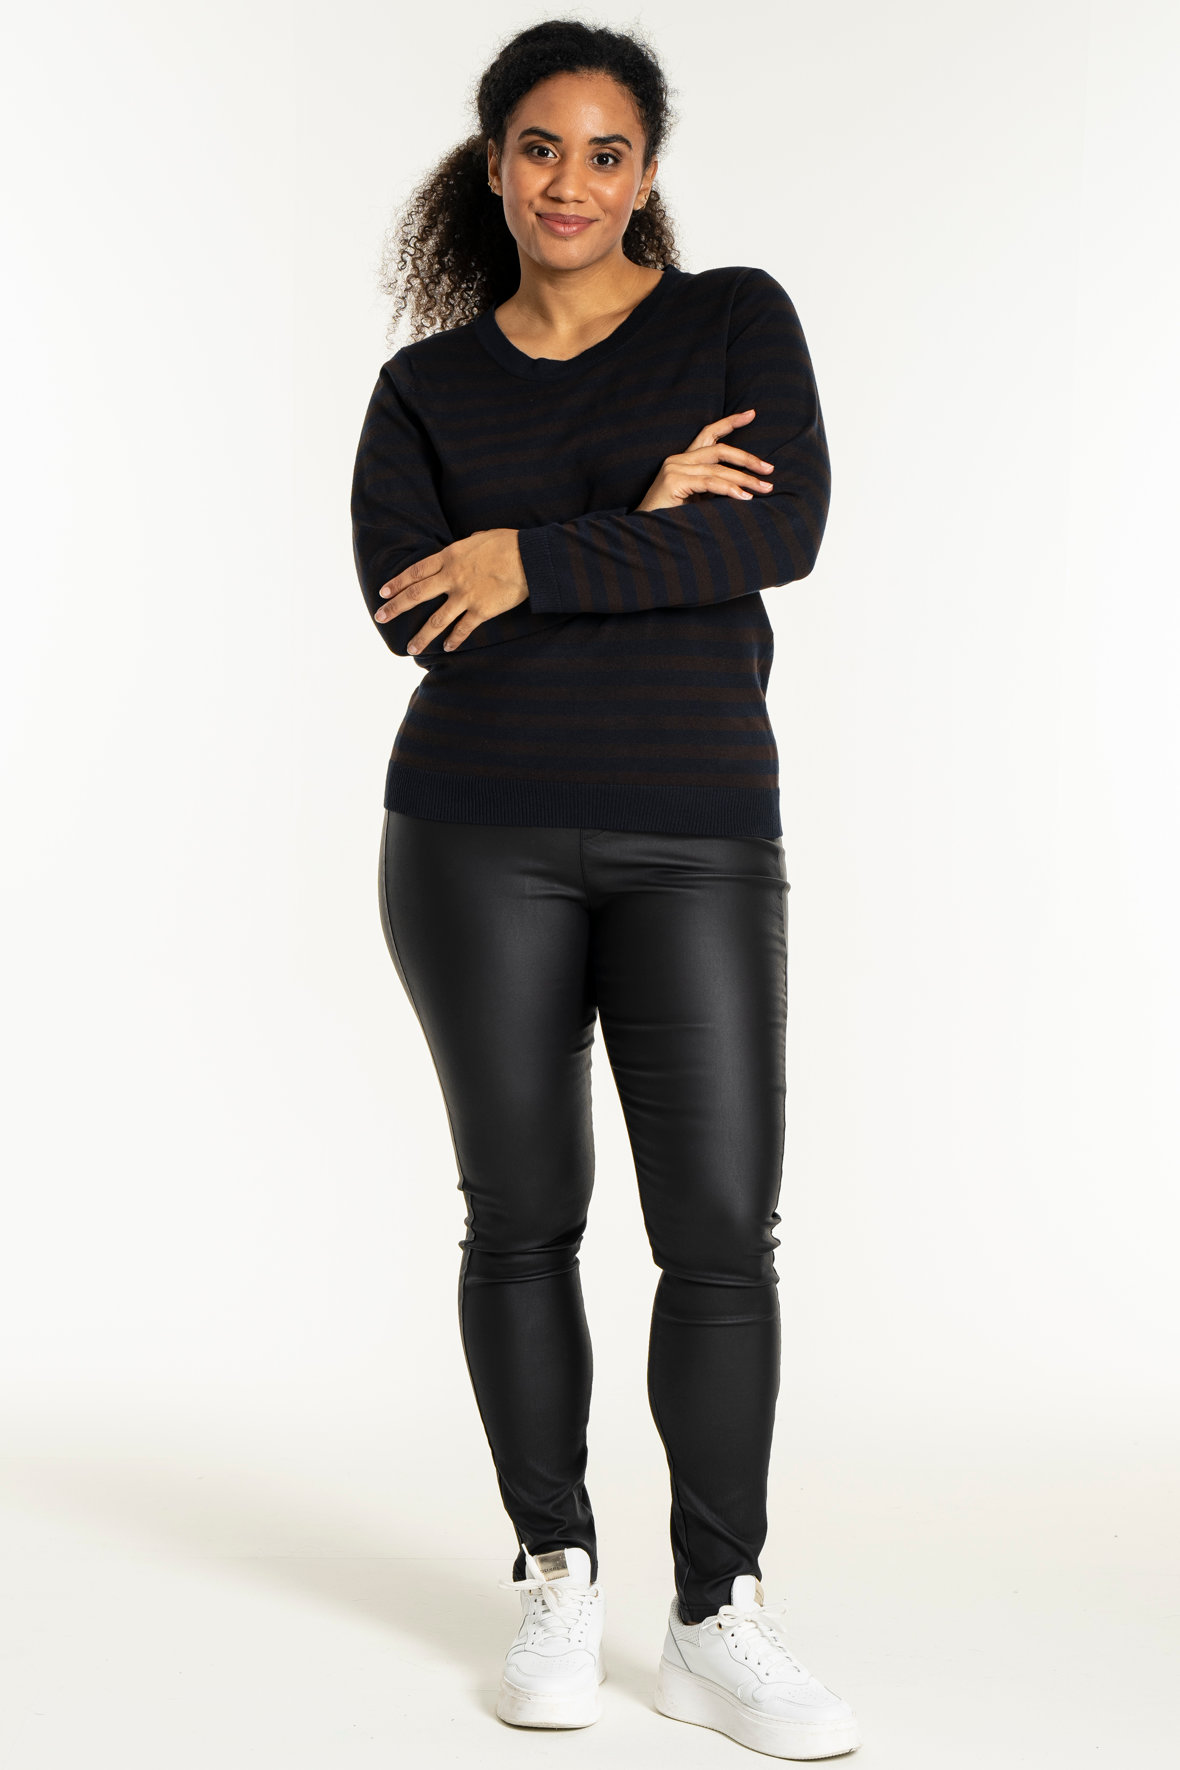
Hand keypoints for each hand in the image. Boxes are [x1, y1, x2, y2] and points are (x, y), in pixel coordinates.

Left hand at [375, 528, 527, 652]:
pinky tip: (446, 648)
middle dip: (396, 608)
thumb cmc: (508, 543)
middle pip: (416, 595)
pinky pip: (463, 629)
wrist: (530, 558)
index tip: (383, 593)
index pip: (415, 572)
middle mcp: (452, 578)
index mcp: (449, 557)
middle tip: (380, 617)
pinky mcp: (481, 611)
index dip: (397, 583)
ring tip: (410, 648)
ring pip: (436, 620)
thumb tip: (465, 543)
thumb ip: (466, 544)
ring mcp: (465, 596)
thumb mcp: (479, 537)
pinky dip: (454, 640)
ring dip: (421, 636)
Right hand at [636, 409, 773, 511]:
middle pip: (720, 450)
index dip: (731, 422)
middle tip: (769, 469)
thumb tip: (746, 487)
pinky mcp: (674, 481)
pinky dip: (729, 489)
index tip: (752, 414)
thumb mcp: (698, 500)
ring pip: (718, 469)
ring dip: (744, 479)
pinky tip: (743, 497)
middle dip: (747, 459)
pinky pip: (709, 482)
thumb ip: (715, 488)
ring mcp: (675, 469)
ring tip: (764, 488)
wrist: (645, 534)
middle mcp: (678, 459)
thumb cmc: (673, 519)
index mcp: (684, 460)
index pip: (710, 434)